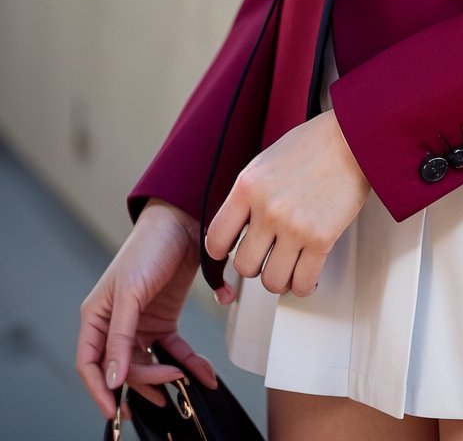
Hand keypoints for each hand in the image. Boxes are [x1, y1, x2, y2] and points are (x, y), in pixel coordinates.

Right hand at [76, 199, 218, 420]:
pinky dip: (188, 362)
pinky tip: (202, 372)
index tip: (114, 410)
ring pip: (149, 364)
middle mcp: (116, 324)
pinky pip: (172, 350)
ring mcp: (141, 324)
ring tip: (187, 383)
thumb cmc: (147, 248)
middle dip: (144, 381)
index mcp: (97, 316)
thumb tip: (114, 378)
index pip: (90, 363)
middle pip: (123, 368)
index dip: (99, 390)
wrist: (183, 222)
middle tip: (168, 384)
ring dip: (167, 377)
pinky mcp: (164, 320)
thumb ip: (121, 336)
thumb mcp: (131, 293)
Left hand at [205, 110, 370, 299]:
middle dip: (256, 265)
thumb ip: (248, 195)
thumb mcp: (266, 162)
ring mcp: (294, 226)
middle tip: (267, 255)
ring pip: (272, 282)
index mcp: (248, 186)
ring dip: (281, 278)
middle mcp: (267, 208)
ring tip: (289, 264)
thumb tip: (237, 227)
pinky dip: (303, 285)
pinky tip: (307, 271)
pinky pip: (302, 283)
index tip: (231, 252)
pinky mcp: (321, 239)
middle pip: (244, 266)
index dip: (221, 252)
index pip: (215, 239)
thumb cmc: (314, 145)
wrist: (352, 139)